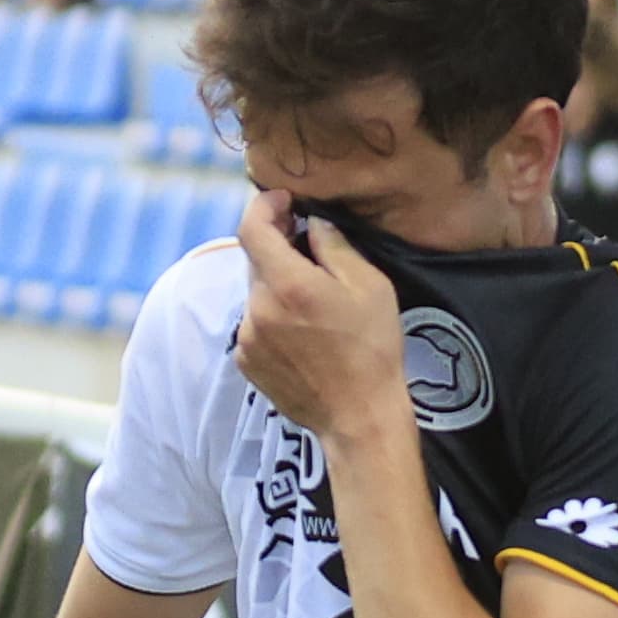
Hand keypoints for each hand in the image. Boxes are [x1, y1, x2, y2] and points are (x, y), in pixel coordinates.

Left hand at [233, 191, 407, 445]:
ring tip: (313, 302)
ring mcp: (247, 337)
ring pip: (256, 292)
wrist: (358, 417)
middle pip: (255, 259)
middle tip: (309, 247)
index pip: (251, 227)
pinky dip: (272, 314)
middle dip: (277, 246)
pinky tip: (303, 332)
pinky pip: (254, 322)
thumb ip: (334, 245)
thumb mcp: (368, 286)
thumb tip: (312, 221)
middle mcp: (257, 308)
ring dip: (277, 284)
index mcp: (287, 284)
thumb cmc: (372, 349)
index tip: (284, 200)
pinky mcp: (246, 361)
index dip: (264, 206)